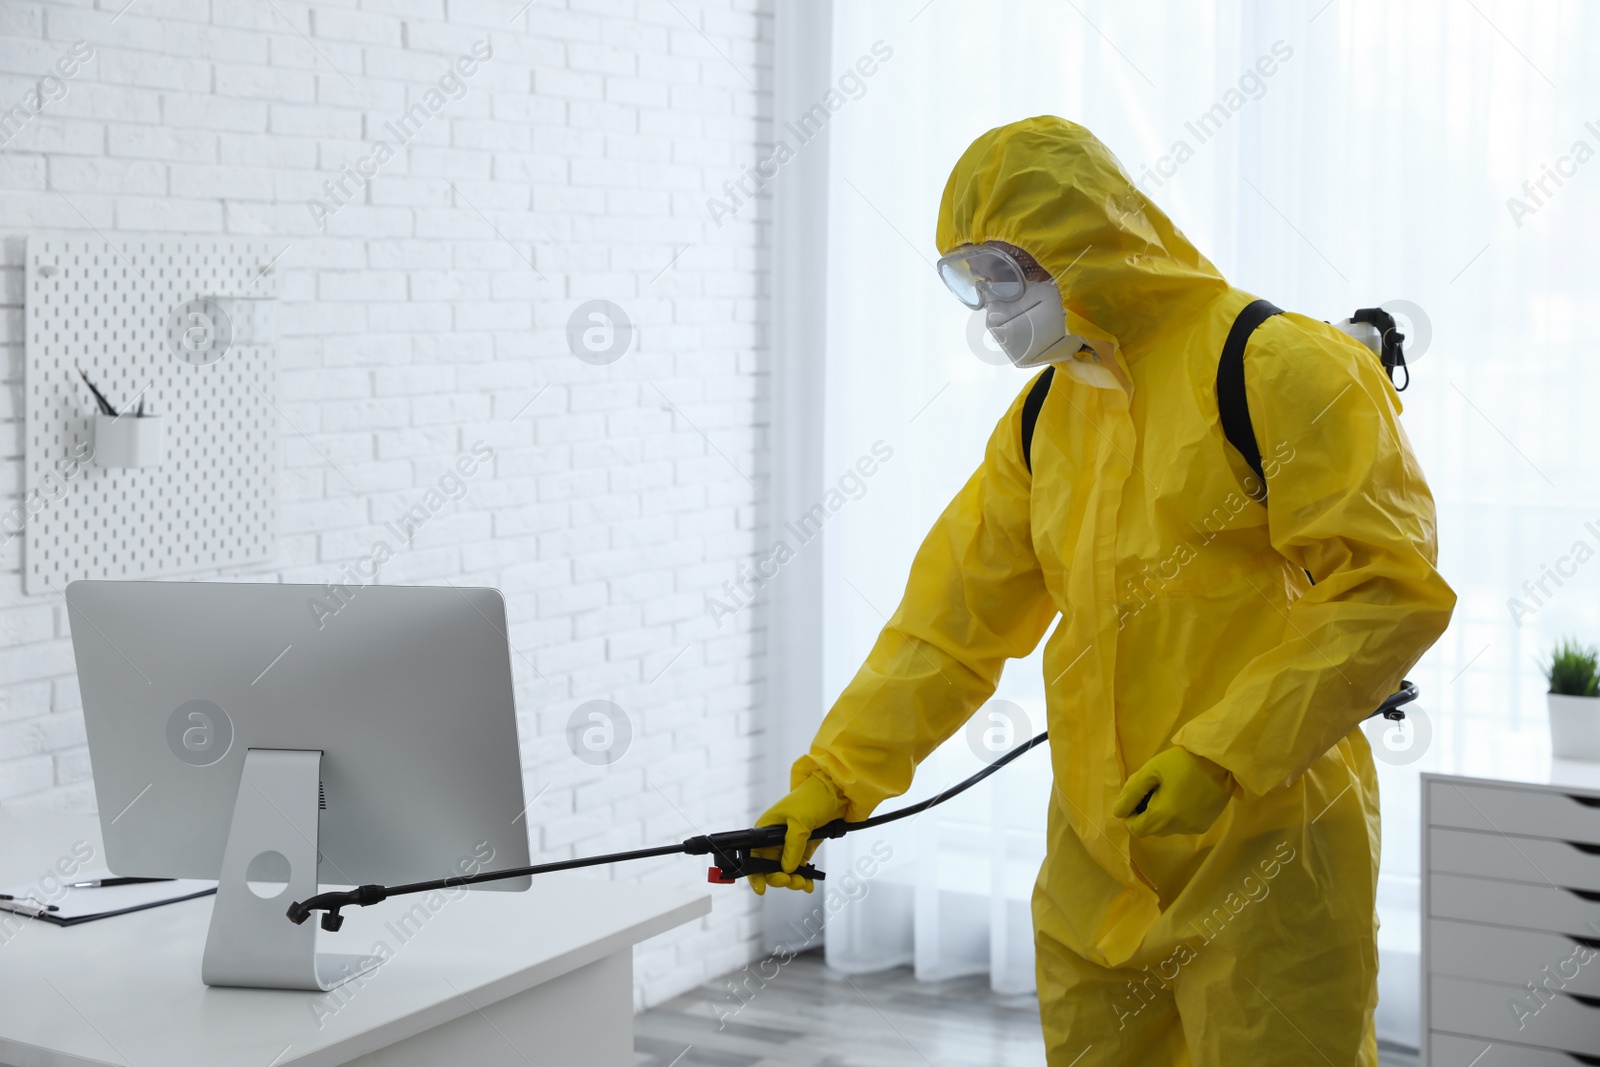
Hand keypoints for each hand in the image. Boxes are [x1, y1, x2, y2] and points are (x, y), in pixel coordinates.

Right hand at [748, 775, 848, 894]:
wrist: (836, 791)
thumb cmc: (812, 798)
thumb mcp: (800, 821)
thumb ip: (793, 846)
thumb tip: (787, 869)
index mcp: (766, 829)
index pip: (754, 855)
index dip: (755, 873)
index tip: (761, 888)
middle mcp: (775, 839)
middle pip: (769, 867)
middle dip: (778, 878)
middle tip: (790, 881)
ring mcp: (791, 845)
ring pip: (785, 871)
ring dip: (793, 880)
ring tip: (802, 883)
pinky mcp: (805, 848)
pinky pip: (800, 868)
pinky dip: (804, 878)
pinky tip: (808, 885)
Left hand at [1113, 747, 1234, 837]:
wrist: (1220, 760)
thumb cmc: (1182, 762)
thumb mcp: (1151, 771)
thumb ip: (1131, 792)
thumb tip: (1118, 811)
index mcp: (1163, 817)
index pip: (1135, 829)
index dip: (1130, 815)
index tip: (1136, 797)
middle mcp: (1179, 829)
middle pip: (1151, 829)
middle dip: (1146, 813)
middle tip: (1153, 789)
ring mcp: (1194, 828)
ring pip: (1167, 828)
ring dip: (1162, 814)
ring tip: (1170, 790)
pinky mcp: (1206, 824)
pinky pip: (1183, 825)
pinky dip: (1177, 814)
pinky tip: (1184, 795)